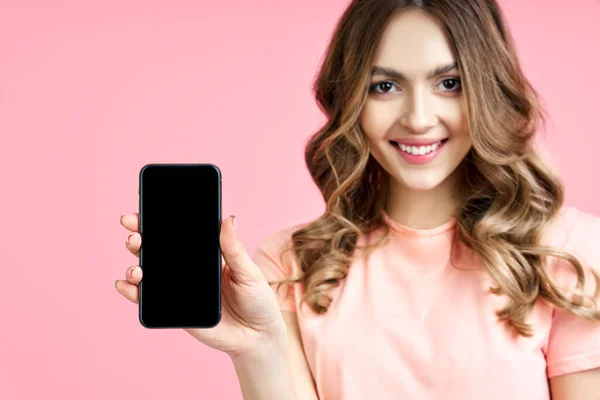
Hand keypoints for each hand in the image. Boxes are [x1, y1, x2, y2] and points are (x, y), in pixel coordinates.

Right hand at [115, 214, 286, 357]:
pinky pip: (149, 300)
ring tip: (136, 268)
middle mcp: (188, 269)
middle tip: (134, 236)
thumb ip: (234, 248)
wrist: (258, 337)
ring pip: (148, 273)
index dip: (157, 221)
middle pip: (157, 249)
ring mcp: (179, 288)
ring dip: (134, 266)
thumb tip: (228, 218)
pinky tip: (124, 286)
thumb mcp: (248, 271)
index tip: (140, 212)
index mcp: (205, 254)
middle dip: (139, 239)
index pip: (177, 233)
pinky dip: (132, 292)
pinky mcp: (175, 310)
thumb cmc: (257, 300)